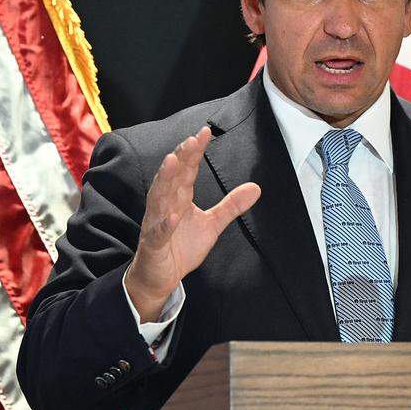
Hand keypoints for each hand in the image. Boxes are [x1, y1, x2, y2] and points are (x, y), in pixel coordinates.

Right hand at [124, 126, 260, 321]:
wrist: (161, 277)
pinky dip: (164, 224)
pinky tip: (172, 216)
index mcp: (179, 197)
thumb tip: (256, 187)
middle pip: (173, 176)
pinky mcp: (154, 243)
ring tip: (173, 162)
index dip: (195, 152)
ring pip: (159, 197)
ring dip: (166, 179)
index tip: (205, 132)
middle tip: (192, 140)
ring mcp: (157, 222)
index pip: (187, 170)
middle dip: (181, 157)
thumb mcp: (212, 225)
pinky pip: (158, 232)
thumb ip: (231, 206)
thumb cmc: (181, 247)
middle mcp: (166, 204)